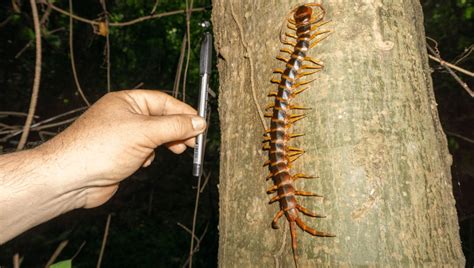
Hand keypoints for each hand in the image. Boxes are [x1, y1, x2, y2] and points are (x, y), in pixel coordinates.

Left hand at [37, 90, 205, 207]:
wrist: (70, 178)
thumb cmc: (100, 148)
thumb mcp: (145, 133)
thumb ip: (175, 126)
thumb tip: (199, 122)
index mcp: (127, 101)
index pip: (163, 101)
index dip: (183, 112)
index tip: (200, 125)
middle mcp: (124, 116)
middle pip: (160, 119)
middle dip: (177, 130)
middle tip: (192, 142)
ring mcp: (121, 136)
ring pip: (154, 137)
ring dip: (165, 143)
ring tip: (175, 150)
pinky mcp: (119, 155)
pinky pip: (144, 151)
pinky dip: (150, 156)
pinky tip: (145, 162)